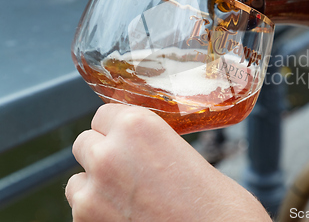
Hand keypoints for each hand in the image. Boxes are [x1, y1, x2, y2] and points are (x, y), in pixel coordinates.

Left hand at [66, 104, 270, 221]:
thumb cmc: (215, 202)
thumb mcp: (185, 151)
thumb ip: (152, 142)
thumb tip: (138, 147)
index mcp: (137, 126)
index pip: (103, 114)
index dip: (117, 128)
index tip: (127, 139)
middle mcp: (109, 153)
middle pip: (84, 142)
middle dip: (102, 153)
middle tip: (128, 168)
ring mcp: (93, 192)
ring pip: (77, 180)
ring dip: (95, 185)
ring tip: (128, 197)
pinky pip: (80, 210)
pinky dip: (97, 213)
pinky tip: (127, 215)